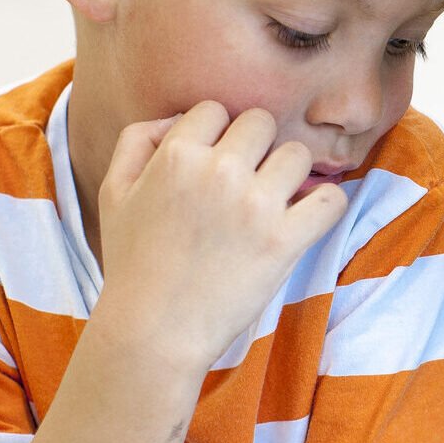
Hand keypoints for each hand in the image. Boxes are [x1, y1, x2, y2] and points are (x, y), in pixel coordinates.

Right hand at [94, 102, 346, 375]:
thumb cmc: (133, 265)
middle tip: (252, 182)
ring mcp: (254, 206)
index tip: (220, 165)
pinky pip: (330, 200)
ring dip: (292, 174)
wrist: (154, 331)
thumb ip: (137, 141)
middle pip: (261, 123)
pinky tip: (309, 218)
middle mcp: (217, 172)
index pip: (216, 110)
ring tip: (279, 202)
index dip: (220, 135)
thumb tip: (178, 119)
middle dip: (259, 148)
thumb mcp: (113, 192)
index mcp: (175, 154)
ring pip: (298, 154)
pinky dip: (327, 204)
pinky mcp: (284, 242)